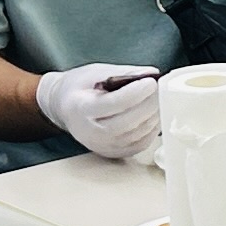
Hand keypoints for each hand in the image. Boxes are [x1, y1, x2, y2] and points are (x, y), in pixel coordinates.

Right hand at [35, 62, 164, 159]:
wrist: (64, 108)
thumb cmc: (80, 87)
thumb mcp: (96, 72)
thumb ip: (124, 73)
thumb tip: (152, 74)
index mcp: (80, 108)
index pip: (112, 104)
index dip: (135, 93)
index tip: (151, 81)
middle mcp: (89, 132)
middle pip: (127, 122)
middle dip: (148, 105)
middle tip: (161, 89)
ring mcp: (101, 146)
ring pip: (136, 135)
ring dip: (153, 116)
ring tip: (160, 99)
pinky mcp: (112, 153)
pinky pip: (139, 145)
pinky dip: (152, 129)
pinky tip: (155, 114)